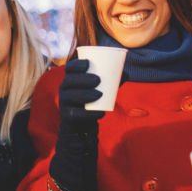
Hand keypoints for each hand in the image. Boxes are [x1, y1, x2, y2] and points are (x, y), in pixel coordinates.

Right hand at [50, 59, 102, 190]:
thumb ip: (112, 82)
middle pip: (69, 82)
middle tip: (97, 80)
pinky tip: (100, 113)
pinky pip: (75, 115)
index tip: (88, 63)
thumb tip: (126, 73)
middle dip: (82, 79)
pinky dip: (88, 114)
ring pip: (70, 97)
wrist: (84, 127)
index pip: (69, 69)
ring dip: (84, 94)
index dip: (76, 64)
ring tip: (99, 94)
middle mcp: (64, 91)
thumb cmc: (93, 103)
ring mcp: (64, 105)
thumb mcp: (101, 91)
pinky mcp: (68, 118)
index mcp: (71, 81)